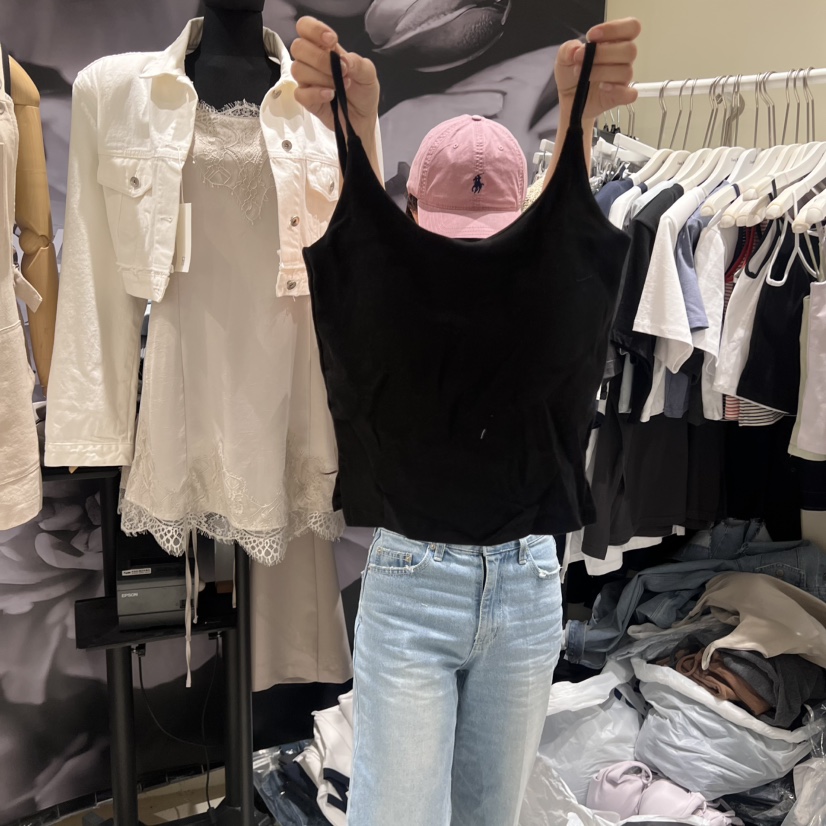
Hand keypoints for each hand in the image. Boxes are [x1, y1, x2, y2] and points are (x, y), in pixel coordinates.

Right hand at [291, 16, 380, 141]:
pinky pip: (300, 93)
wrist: (363, 118)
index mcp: (324, 48)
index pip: (305, 27)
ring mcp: (307, 81)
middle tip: (342, 71)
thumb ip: (358, 63)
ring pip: (298, 70)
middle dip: (320, 58)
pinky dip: (316, 93)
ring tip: (342, 86)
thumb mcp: (368, 73)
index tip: (332, 41)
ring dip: (322, 77)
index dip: (314, 29)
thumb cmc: (363, 91)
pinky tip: (331, 95)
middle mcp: (311, 62)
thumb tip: (343, 60)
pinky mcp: (307, 100)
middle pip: (298, 47)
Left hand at [555, 18, 640, 123]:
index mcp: (616, 42)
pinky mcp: (620, 97)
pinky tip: (602, 87)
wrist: (568, 99)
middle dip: (603, 52)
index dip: (615, 28)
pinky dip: (618, 90)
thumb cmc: (571, 74)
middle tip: (579, 58)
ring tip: (580, 74)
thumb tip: (575, 49)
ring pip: (625, 71)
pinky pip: (630, 94)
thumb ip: (567, 49)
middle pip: (630, 50)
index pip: (631, 27)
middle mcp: (623, 59)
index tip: (591, 36)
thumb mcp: (564, 58)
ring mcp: (622, 79)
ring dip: (600, 71)